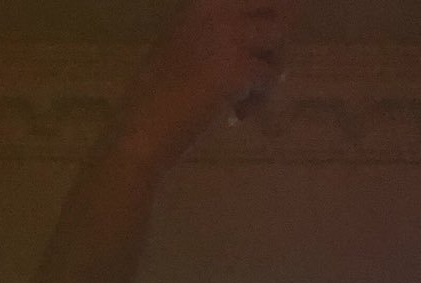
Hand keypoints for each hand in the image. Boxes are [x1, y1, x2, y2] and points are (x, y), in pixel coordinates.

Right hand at [115, 0, 293, 161]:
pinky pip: (270, 77)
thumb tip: (245, 43)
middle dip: (274, 35)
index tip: (265, 39)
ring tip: (245, 98)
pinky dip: (258, 101)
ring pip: (277, 38)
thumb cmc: (152, 102)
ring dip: (268, 68)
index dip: (265, 15)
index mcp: (200, 3)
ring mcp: (230, 36)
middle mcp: (217, 9)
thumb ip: (208, 37)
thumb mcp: (177, 50)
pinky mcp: (239, 69)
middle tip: (263, 67)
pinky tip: (235, 116)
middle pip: (274, 4)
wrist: (143, 132)